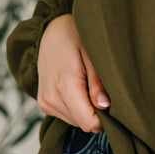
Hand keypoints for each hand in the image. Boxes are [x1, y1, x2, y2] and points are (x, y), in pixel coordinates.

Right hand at [36, 13, 108, 131]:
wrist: (50, 30)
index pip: (88, 122)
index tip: (111, 103)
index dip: (104, 118)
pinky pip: (66, 116)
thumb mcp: (92, 54)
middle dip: (95, 112)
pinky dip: (76, 107)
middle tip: (99, 88)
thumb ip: (98, 82)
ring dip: (85, 109)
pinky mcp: (43, 104)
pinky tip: (77, 87)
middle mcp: (51, 98)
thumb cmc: (75, 37)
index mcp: (65, 85)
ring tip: (86, 84)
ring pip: (75, 121)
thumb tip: (104, 106)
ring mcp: (45, 102)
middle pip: (82, 123)